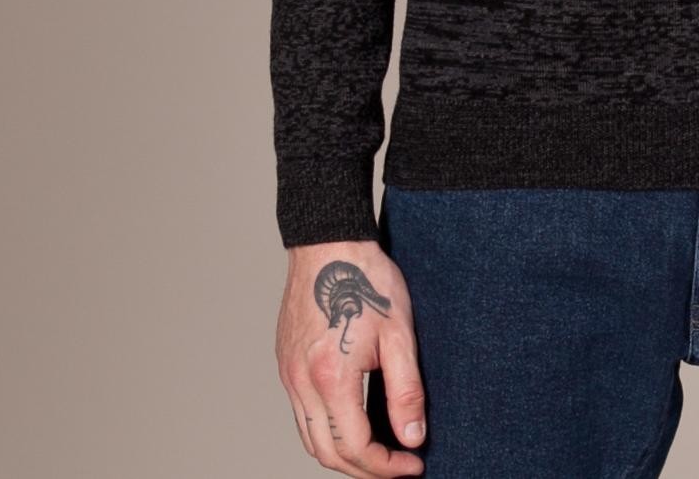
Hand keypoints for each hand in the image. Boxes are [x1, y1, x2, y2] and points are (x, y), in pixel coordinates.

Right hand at [275, 239, 426, 474]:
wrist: (329, 243)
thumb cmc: (366, 280)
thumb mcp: (399, 334)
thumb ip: (406, 391)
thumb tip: (412, 438)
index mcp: (331, 378)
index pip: (356, 448)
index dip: (386, 467)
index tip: (412, 466)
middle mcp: (303, 383)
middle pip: (328, 453)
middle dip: (365, 470)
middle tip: (397, 467)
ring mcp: (289, 374)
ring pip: (310, 439)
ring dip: (342, 455)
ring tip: (377, 451)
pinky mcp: (286, 364)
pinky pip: (301, 415)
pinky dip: (325, 432)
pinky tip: (351, 422)